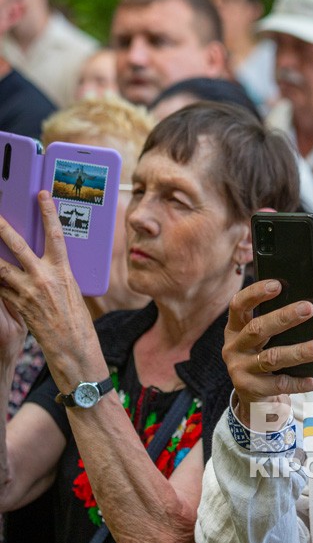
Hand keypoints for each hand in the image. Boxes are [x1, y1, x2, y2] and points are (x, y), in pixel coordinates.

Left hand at [0, 193, 95, 385]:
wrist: (71, 347)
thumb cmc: (76, 320)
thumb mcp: (72, 289)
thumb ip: (57, 272)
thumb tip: (46, 261)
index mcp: (63, 271)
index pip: (55, 234)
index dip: (48, 213)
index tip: (42, 195)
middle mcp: (44, 278)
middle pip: (17, 245)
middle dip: (1, 228)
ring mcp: (27, 292)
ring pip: (0, 267)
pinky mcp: (17, 305)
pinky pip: (0, 287)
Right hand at [223, 280, 312, 425]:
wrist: (252, 396)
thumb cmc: (263, 356)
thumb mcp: (262, 339)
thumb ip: (275, 324)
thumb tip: (307, 307)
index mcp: (234, 328)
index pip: (238, 305)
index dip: (256, 293)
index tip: (278, 284)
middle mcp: (233, 347)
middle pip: (257, 329)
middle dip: (284, 317)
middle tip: (309, 308)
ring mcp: (239, 369)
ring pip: (272, 357)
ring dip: (300, 351)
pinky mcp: (250, 389)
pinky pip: (280, 384)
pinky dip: (302, 381)